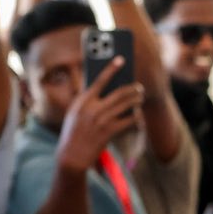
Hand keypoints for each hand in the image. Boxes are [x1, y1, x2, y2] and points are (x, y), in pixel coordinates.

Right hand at [52, 60, 140, 175]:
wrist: (72, 154)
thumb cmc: (74, 131)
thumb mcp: (76, 112)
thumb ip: (89, 100)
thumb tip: (108, 89)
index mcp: (83, 100)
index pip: (99, 79)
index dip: (111, 68)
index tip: (121, 59)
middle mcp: (93, 108)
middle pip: (119, 92)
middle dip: (132, 88)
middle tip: (138, 86)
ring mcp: (102, 120)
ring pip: (126, 105)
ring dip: (136, 99)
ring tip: (140, 96)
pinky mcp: (109, 131)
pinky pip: (128, 120)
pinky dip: (135, 116)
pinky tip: (138, 114)